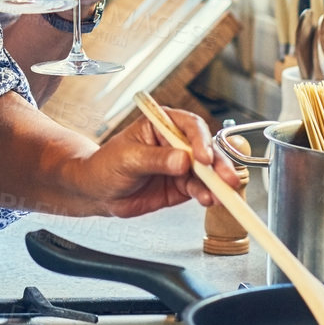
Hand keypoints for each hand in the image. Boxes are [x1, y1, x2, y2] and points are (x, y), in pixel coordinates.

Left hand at [59, 105, 241, 218]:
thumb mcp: (128, 159)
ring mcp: (182, 165)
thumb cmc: (106, 166)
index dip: (201, 141)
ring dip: (216, 183)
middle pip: (206, 149)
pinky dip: (207, 195)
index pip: (189, 127)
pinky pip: (200, 189)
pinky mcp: (182, 185)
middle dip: (218, 164)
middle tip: (226, 178)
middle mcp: (176, 142)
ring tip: (219, 195)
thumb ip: (156, 160)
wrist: (97, 192)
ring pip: (207, 172)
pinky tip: (208, 200)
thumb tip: (183, 160)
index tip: (204, 158)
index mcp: (162, 124)